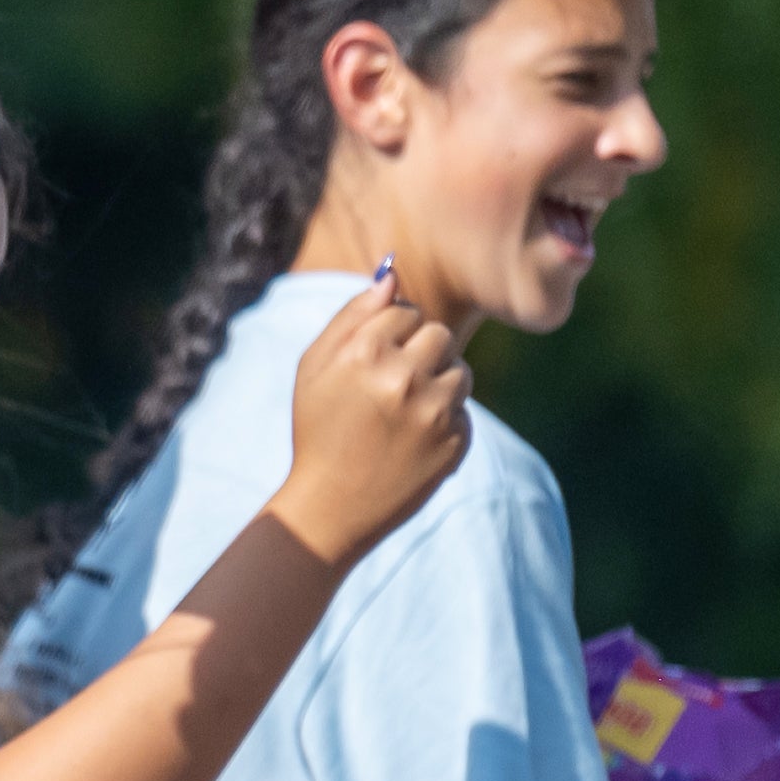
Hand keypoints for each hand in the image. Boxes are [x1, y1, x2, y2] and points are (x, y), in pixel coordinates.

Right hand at [263, 267, 473, 562]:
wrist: (332, 506)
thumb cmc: (318, 429)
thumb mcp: (314, 368)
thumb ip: (351, 317)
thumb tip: (391, 275)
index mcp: (363, 353)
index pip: (405, 311)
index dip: (391, 333)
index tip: (374, 359)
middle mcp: (402, 378)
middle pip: (439, 335)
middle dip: (421, 352)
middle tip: (392, 384)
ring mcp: (433, 413)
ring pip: (461, 371)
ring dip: (438, 384)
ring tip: (404, 413)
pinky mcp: (456, 442)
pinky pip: (464, 411)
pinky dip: (445, 421)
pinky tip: (413, 441)